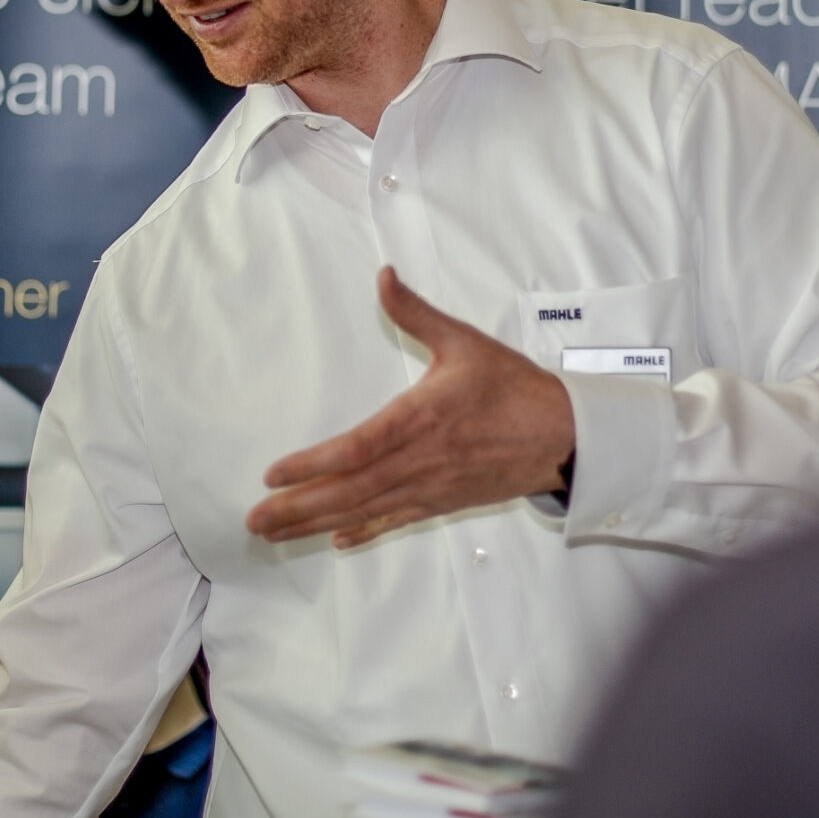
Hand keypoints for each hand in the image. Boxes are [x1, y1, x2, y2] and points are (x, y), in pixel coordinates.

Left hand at [246, 267, 574, 548]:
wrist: (565, 436)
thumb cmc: (514, 387)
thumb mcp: (464, 341)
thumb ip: (416, 313)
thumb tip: (383, 276)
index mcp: (422, 417)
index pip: (358, 447)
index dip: (313, 464)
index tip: (274, 473)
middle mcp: (421, 459)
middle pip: (351, 489)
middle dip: (298, 507)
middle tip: (254, 519)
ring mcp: (431, 487)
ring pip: (366, 510)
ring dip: (316, 523)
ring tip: (275, 533)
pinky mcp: (444, 502)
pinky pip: (397, 521)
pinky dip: (365, 531)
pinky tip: (337, 541)